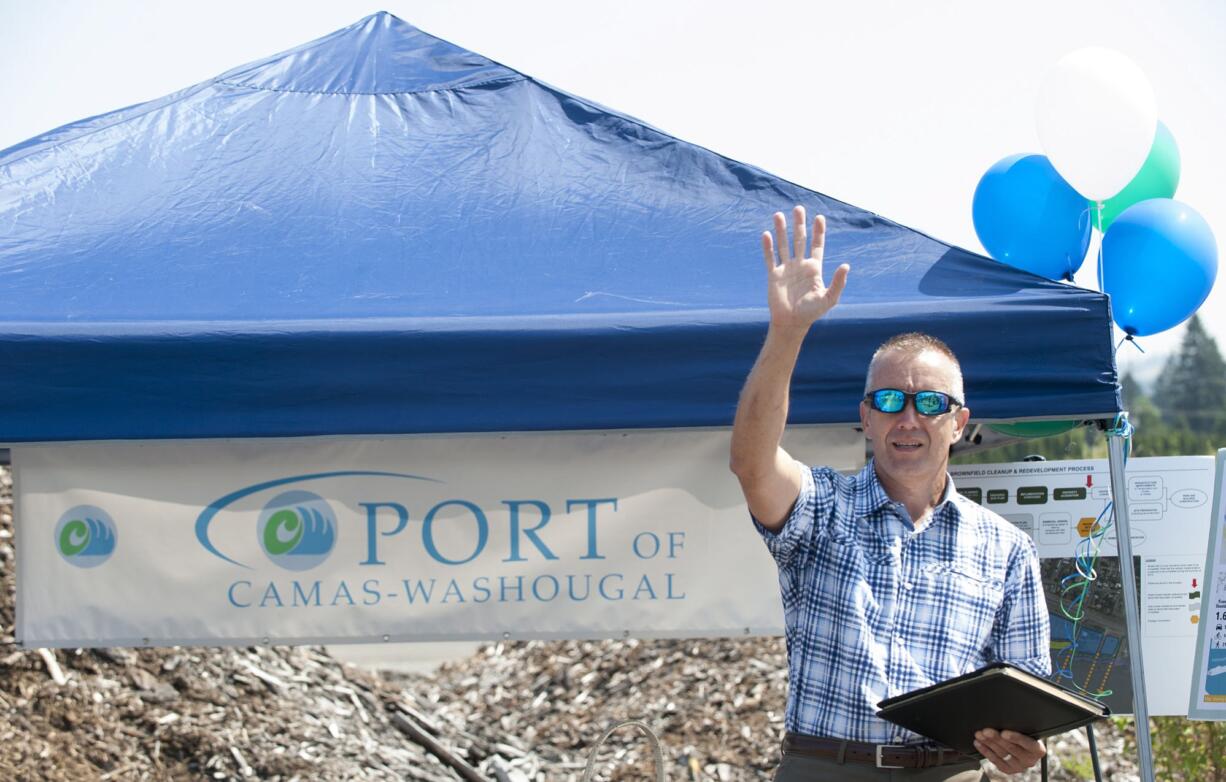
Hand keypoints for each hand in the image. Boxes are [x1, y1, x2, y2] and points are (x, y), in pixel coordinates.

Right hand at [761, 205, 848, 330]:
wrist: (791, 323)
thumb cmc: (812, 313)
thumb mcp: (829, 298)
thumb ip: (838, 282)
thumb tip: (846, 265)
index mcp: (814, 268)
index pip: (816, 245)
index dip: (818, 232)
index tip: (819, 217)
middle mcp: (800, 265)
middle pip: (799, 240)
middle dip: (799, 224)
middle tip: (798, 208)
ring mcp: (786, 269)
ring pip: (783, 245)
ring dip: (781, 230)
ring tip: (778, 215)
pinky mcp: (773, 276)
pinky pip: (770, 258)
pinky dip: (768, 247)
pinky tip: (766, 234)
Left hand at [974, 729, 1044, 773]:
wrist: (1023, 746)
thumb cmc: (1024, 733)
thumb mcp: (1026, 729)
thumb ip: (1019, 726)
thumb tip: (1004, 718)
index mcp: (1037, 749)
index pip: (1028, 743)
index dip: (1015, 738)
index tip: (1004, 732)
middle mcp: (1029, 760)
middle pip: (1011, 748)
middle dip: (997, 738)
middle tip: (986, 730)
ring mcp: (1018, 766)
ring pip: (1001, 754)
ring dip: (988, 743)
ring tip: (979, 734)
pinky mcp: (1008, 769)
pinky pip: (995, 760)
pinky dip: (985, 751)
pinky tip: (978, 743)